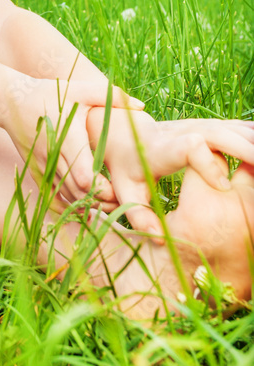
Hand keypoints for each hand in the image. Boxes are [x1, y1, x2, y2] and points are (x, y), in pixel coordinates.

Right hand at [4, 77, 144, 206]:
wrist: (12, 101)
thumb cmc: (51, 93)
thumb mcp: (81, 89)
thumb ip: (111, 96)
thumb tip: (141, 107)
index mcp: (68, 138)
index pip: (83, 175)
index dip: (100, 189)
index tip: (116, 189)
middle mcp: (53, 156)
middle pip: (77, 192)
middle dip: (99, 202)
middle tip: (118, 202)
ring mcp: (43, 166)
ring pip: (65, 197)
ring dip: (85, 205)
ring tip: (107, 205)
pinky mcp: (37, 171)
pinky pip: (50, 197)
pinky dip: (66, 206)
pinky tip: (82, 208)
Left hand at [90, 109, 253, 236]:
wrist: (125, 134)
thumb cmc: (127, 170)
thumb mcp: (125, 193)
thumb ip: (139, 216)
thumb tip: (159, 240)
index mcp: (160, 150)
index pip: (188, 147)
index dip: (208, 164)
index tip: (222, 187)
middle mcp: (180, 132)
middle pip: (217, 133)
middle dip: (246, 150)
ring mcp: (195, 125)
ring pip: (231, 128)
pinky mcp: (207, 125)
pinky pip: (236, 127)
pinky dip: (252, 136)